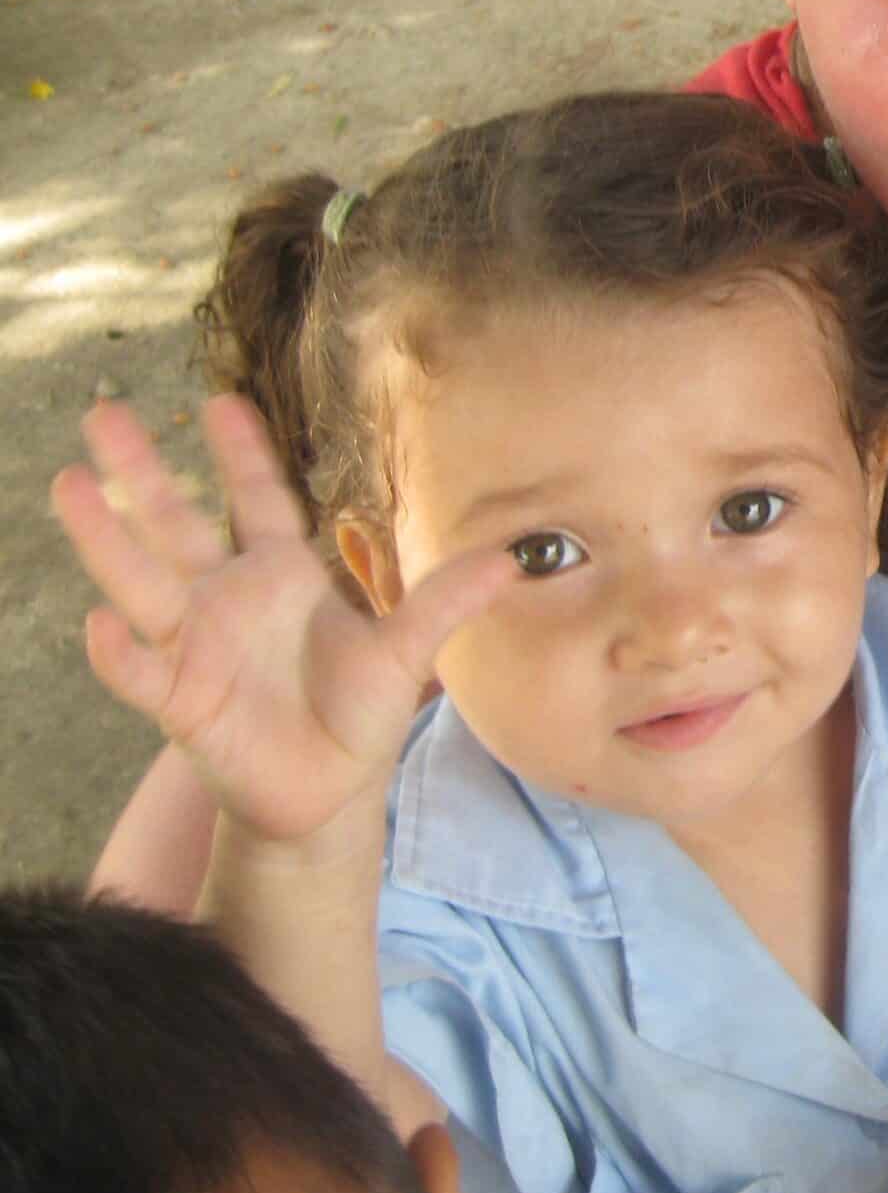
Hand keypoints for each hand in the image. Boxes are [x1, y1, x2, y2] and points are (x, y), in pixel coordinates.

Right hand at [50, 397, 510, 844]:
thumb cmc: (358, 714)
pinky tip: (103, 623)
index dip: (241, 454)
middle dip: (141, 472)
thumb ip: (445, 603)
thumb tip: (512, 560)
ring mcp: (194, 646)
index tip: (220, 400)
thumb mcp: (406, 653)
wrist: (328, 792)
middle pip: (174, 524)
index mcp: (281, 577)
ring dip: (106, 537)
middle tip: (103, 414)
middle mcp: (227, 600)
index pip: (257, 502)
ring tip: (71, 484)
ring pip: (140, 581)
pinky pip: (142, 673)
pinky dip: (121, 652)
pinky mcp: (181, 702)